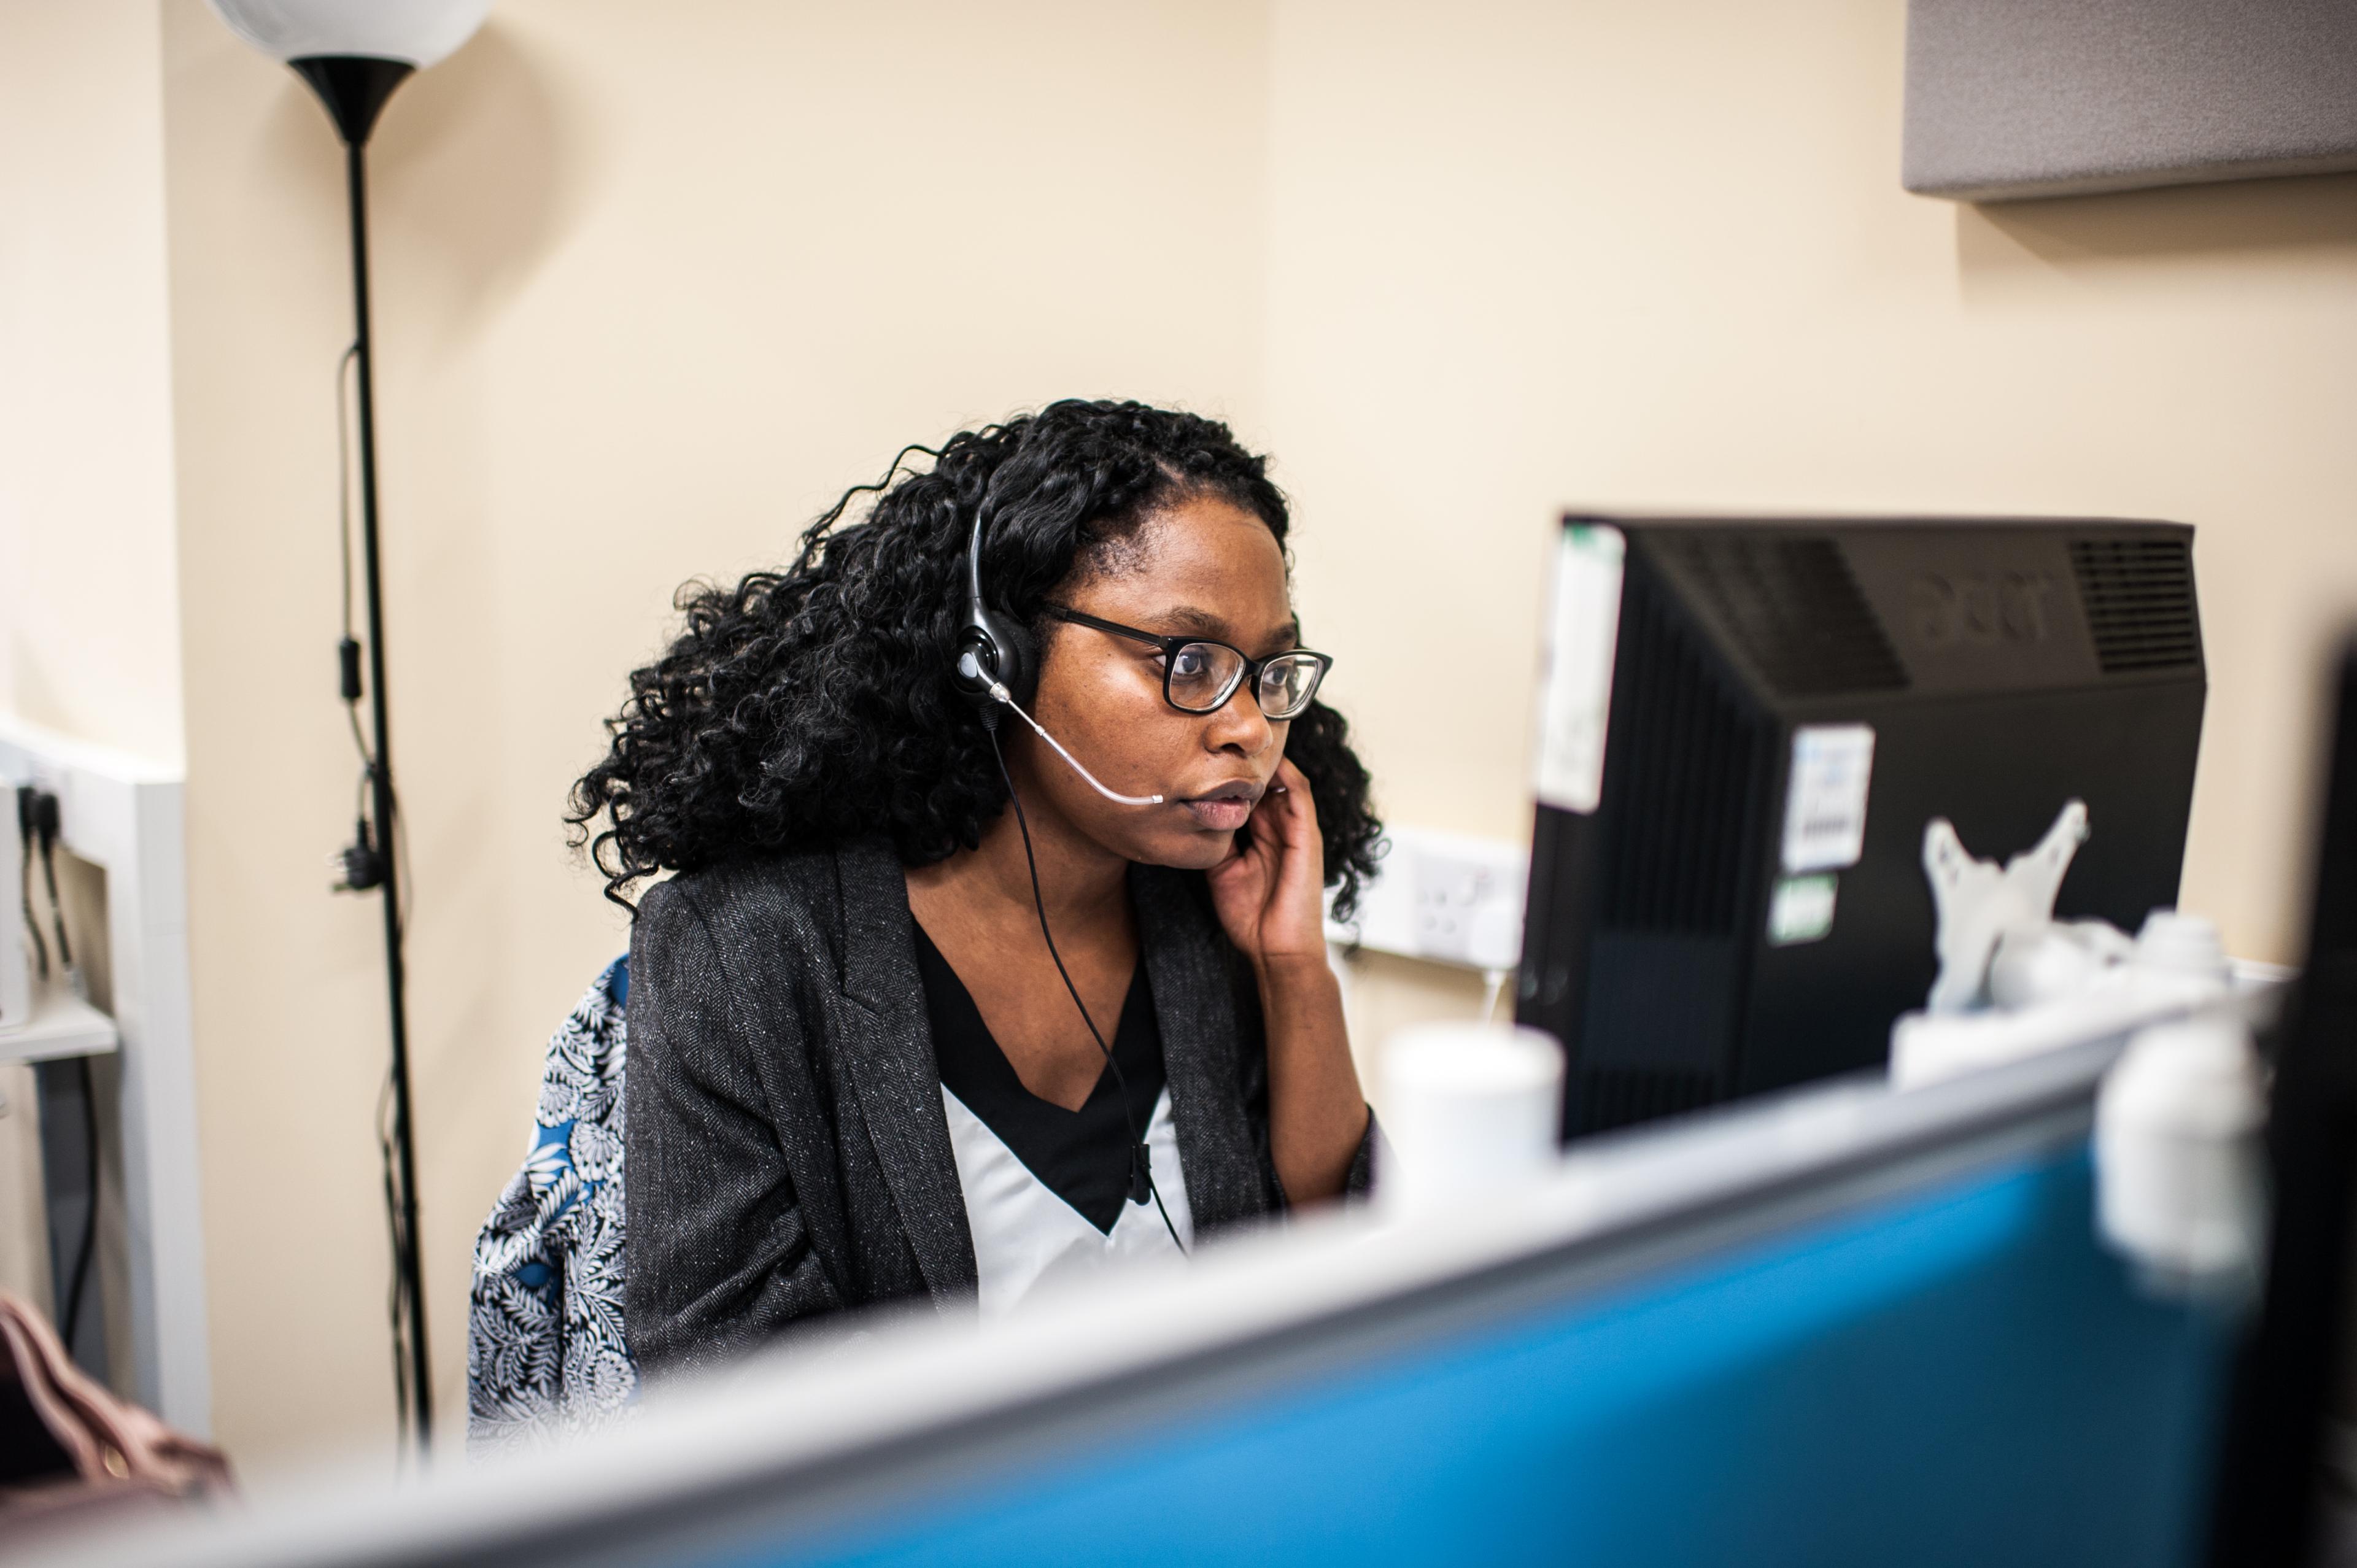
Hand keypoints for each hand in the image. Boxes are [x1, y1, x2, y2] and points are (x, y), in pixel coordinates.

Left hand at [1204, 757, 1326, 972]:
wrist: (1275, 949)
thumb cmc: (1251, 918)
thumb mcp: (1221, 872)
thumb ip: (1214, 842)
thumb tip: (1194, 817)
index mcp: (1261, 837)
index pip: (1249, 795)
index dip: (1233, 775)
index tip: (1209, 754)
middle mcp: (1280, 829)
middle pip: (1265, 783)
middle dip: (1246, 761)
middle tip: (1224, 737)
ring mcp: (1296, 831)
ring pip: (1284, 782)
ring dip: (1267, 761)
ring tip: (1245, 739)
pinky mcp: (1308, 837)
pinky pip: (1300, 796)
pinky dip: (1288, 775)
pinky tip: (1270, 761)